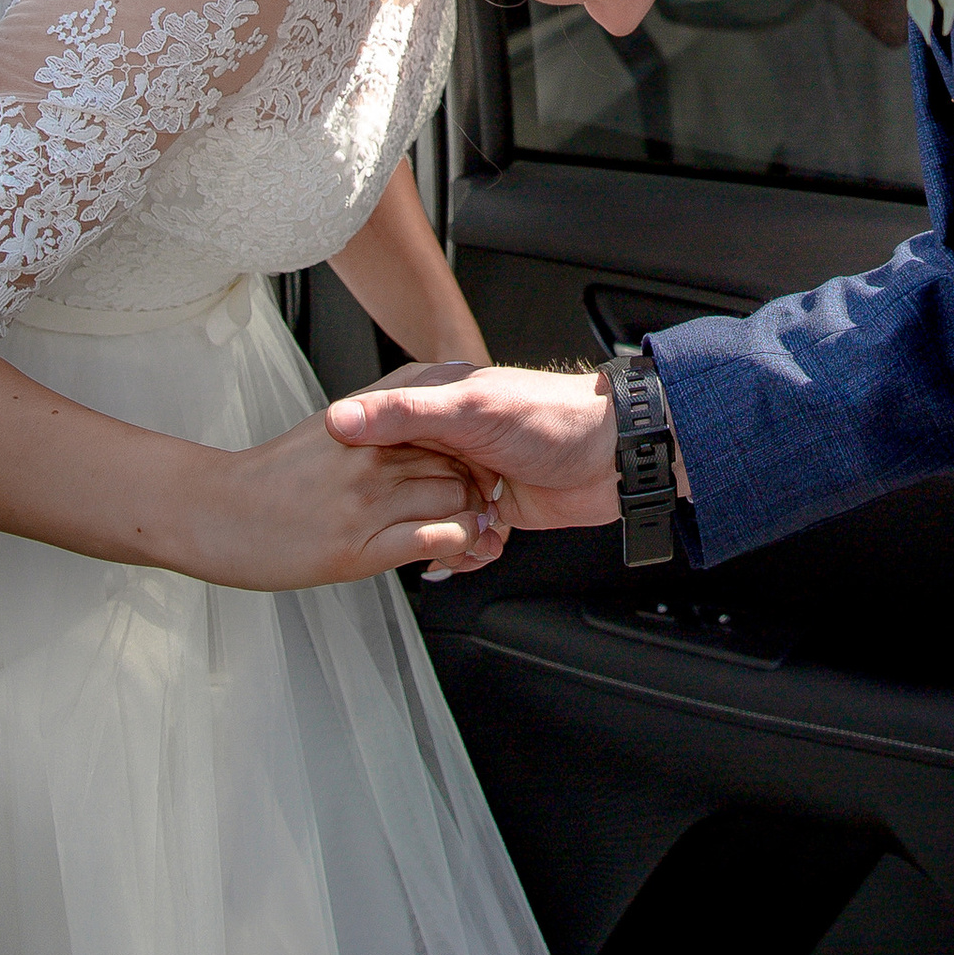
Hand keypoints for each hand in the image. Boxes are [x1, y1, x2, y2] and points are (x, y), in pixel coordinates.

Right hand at [190, 412, 496, 589]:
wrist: (212, 513)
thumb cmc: (268, 478)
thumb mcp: (328, 429)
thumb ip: (376, 419)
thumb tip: (418, 423)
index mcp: (364, 419)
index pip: (443, 416)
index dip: (469, 441)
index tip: (476, 461)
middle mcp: (369, 452)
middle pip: (457, 459)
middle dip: (479, 484)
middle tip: (482, 502)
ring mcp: (365, 498)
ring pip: (454, 498)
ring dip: (475, 519)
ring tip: (474, 532)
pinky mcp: (360, 545)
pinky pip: (435, 538)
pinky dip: (458, 546)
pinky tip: (454, 551)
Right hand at [327, 361, 622, 531]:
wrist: (614, 457)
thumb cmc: (552, 417)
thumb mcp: (469, 410)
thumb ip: (404, 415)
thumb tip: (339, 420)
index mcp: (439, 399)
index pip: (377, 429)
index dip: (358, 460)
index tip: (341, 487)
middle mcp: (451, 435)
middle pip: (401, 478)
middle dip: (399, 508)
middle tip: (391, 528)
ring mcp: (473, 472)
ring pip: (430, 511)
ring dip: (435, 533)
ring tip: (442, 545)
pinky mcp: (495, 506)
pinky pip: (462, 533)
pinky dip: (461, 548)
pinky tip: (466, 555)